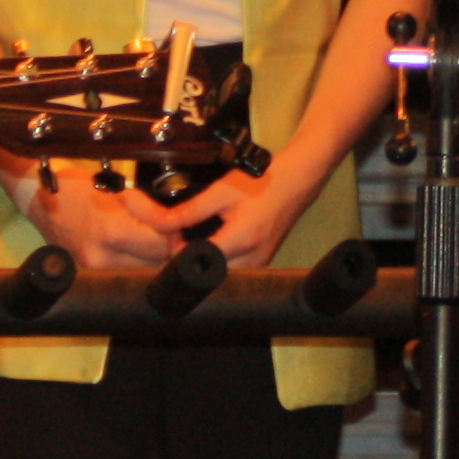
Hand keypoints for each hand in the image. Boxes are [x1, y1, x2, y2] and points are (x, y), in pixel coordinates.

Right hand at [25, 160, 192, 270]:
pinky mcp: (86, 277)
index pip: (160, 248)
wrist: (39, 198)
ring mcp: (91, 271)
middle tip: (159, 233)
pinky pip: (120, 274)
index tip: (174, 229)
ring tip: (139, 239)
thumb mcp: (121, 191)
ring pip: (139, 273)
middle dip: (161, 250)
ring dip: (147, 259)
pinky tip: (123, 248)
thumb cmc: (78, 188)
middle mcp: (101, 258)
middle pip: (153, 265)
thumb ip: (153, 213)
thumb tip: (177, 230)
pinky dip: (129, 263)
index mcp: (111, 232)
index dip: (172, 237)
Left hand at [148, 164, 294, 260]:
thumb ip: (191, 210)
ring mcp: (259, 264)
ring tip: (199, 239)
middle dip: (191, 260)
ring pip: (221, 275)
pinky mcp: (261, 264)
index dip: (179, 251)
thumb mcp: (222, 191)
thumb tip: (164, 224)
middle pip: (209, 273)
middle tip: (183, 237)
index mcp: (241, 240)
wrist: (294, 182)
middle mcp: (252, 259)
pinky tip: (217, 241)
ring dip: (206, 262)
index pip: (198, 261)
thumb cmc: (262, 183)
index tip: (173, 237)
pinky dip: (220, 260)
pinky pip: (234, 270)